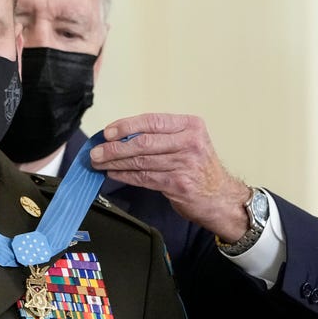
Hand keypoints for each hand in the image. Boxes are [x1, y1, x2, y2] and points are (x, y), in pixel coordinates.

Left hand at [89, 113, 250, 240]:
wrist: (221, 197)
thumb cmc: (199, 168)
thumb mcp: (187, 142)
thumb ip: (160, 136)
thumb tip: (120, 136)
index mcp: (190, 126)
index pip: (152, 121)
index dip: (126, 126)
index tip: (107, 132)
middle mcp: (189, 142)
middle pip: (143, 142)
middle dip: (115, 147)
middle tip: (96, 151)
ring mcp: (185, 164)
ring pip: (141, 161)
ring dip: (115, 163)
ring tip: (99, 163)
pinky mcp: (178, 184)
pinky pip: (144, 178)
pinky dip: (125, 175)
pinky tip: (113, 173)